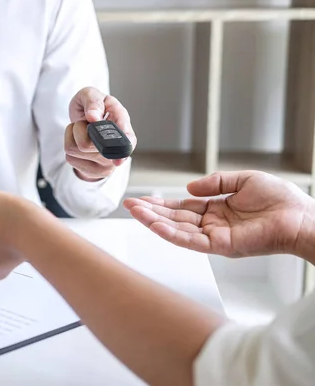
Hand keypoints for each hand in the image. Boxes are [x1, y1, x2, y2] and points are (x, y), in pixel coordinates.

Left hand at [65, 87, 136, 181]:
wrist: (85, 122)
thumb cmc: (91, 107)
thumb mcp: (90, 95)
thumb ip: (93, 102)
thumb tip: (94, 117)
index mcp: (123, 124)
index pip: (127, 140)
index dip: (123, 149)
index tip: (118, 159)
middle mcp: (118, 147)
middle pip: (86, 144)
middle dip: (79, 128)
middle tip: (87, 121)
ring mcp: (107, 162)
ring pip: (75, 150)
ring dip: (73, 135)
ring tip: (84, 130)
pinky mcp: (93, 171)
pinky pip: (70, 158)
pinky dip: (69, 145)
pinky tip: (79, 141)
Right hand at [123, 171, 314, 258]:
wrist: (301, 217)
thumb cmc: (281, 201)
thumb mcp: (244, 181)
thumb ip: (216, 182)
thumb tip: (190, 189)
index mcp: (217, 211)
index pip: (182, 208)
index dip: (162, 203)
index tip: (143, 198)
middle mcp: (212, 226)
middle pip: (174, 219)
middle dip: (151, 211)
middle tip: (129, 204)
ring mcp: (215, 237)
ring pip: (177, 230)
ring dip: (154, 221)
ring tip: (135, 212)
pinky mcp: (220, 246)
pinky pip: (190, 240)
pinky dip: (170, 233)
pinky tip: (154, 224)